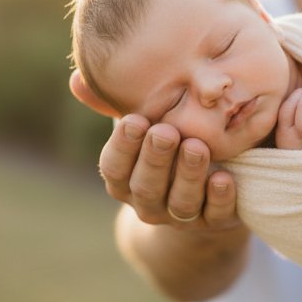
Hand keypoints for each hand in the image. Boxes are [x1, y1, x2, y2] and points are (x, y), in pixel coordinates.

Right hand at [70, 69, 240, 231]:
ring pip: (181, 203)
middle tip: (166, 132)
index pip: (114, 168)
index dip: (123, 146)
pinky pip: (215, 215)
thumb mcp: (142, 125)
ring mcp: (181, 216)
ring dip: (188, 175)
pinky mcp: (215, 221)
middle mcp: (148, 202)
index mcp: (124, 180)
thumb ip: (113, 105)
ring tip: (197, 147)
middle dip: (155, 159)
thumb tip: (77, 81)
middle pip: (146, 187)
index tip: (134, 120)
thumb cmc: (164, 146)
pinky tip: (223, 177)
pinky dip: (218, 198)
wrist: (202, 191)